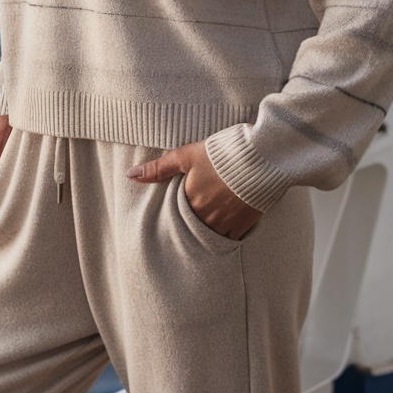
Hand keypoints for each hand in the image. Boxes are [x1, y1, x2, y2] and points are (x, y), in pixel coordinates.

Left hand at [126, 140, 261, 238]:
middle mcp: (207, 217)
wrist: (262, 157)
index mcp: (191, 201)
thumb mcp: (186, 155)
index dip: (176, 214)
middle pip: (193, 227)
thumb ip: (159, 168)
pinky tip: (226, 226)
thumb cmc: (222, 153)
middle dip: (191, 224)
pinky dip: (226, 234)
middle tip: (194, 218)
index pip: (176, 216)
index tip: (176, 212)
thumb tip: (130, 175)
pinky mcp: (245, 224)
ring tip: (208, 223)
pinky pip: (231, 238)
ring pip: (211, 235)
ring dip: (207, 230)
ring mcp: (227, 223)